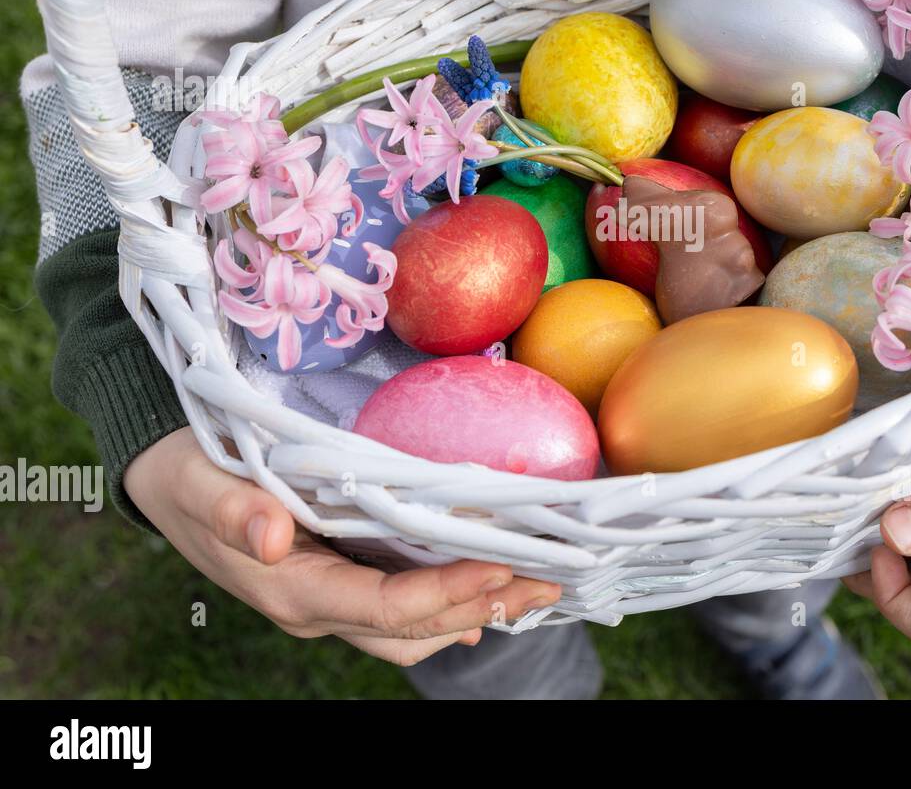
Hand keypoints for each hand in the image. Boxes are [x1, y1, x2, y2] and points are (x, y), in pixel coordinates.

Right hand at [125, 427, 561, 665]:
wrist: (167, 483)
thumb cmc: (187, 475)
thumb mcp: (199, 482)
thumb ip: (234, 510)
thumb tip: (272, 537)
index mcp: (293, 589)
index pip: (384, 608)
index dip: (445, 593)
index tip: (500, 566)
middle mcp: (319, 607)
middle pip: (414, 629)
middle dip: (483, 607)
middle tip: (548, 580)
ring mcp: (332, 599)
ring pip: (415, 629)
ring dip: (476, 609)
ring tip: (534, 585)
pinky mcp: (341, 579)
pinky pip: (403, 610)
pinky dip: (450, 603)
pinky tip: (486, 589)